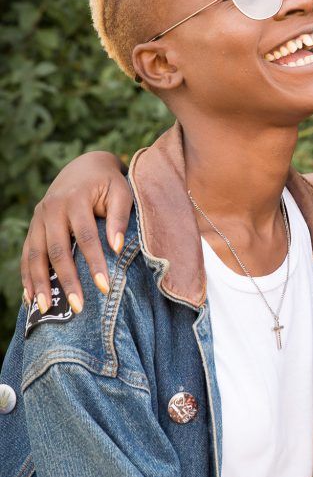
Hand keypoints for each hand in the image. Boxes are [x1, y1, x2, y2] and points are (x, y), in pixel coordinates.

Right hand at [21, 151, 131, 312]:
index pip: (86, 237)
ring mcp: (39, 218)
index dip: (94, 263)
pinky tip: (30, 297)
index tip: (104, 288)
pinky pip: (27, 253)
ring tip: (45, 309)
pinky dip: (27, 276)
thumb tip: (117, 247)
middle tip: (77, 308)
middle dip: (66, 281)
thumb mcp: (121, 192)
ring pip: (36, 254)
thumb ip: (119, 217)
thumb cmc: (109, 183)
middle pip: (57, 250)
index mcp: (75, 200)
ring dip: (39, 283)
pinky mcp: (34, 226)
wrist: (85, 167)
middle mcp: (52, 209)